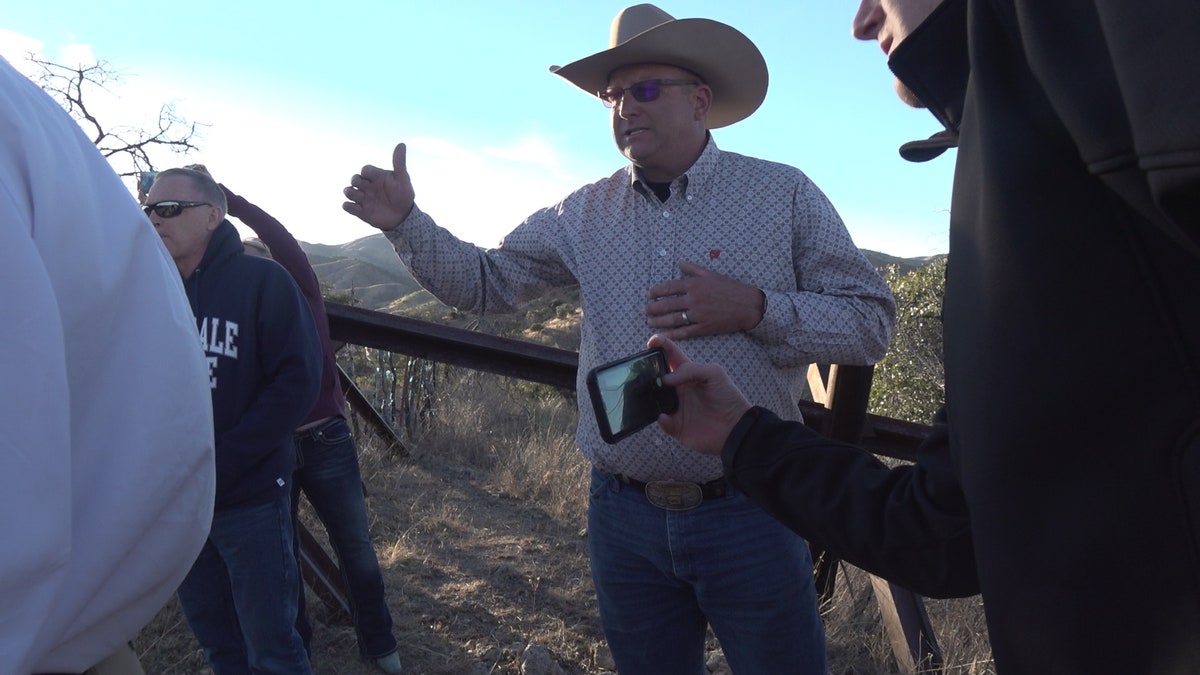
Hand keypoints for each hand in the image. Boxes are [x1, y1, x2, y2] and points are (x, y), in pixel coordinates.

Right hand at [342, 142, 415, 230]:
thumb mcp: (403, 178)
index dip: (366, 172)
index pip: (365, 170)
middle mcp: (368, 186)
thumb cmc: (404, 195)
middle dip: (355, 181)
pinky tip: (358, 208)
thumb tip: (401, 144)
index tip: (373, 177)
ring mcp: (364, 198)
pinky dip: (348, 206)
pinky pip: (347, 207)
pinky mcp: (361, 211)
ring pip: (348, 192)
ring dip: (350, 192)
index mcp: (376, 177)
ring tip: (360, 197)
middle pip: (354, 179)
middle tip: (364, 186)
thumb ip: (399, 163)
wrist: (404, 216)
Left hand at [645, 261, 764, 338]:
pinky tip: (663, 335)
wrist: (748, 306)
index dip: (656, 291)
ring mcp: (698, 315)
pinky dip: (673, 334)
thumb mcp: (711, 274)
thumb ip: (693, 269)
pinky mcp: (704, 328)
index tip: (649, 294)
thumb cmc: (730, 288)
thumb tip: (679, 262)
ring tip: (649, 322)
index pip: (669, 287)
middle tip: (644, 310)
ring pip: (673, 319)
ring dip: (659, 321)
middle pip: (668, 304)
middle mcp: (694, 299)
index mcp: (695, 285)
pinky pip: (684, 332)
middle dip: (653, 308)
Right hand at [649, 335, 751, 454]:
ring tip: (649, 393)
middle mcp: (678, 389)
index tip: (652, 341)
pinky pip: (663, 422)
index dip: (661, 345)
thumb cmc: (728, 396)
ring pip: (654, 399)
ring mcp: (676, 407)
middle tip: (642, 370)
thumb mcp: (714, 373)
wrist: (736, 427)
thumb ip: (691, 370)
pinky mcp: (676, 425)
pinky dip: (661, 419)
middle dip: (647, 372)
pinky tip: (664, 416)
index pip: (671, 355)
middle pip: (656, 377)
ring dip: (649, 396)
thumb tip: (666, 379)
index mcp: (687, 373)